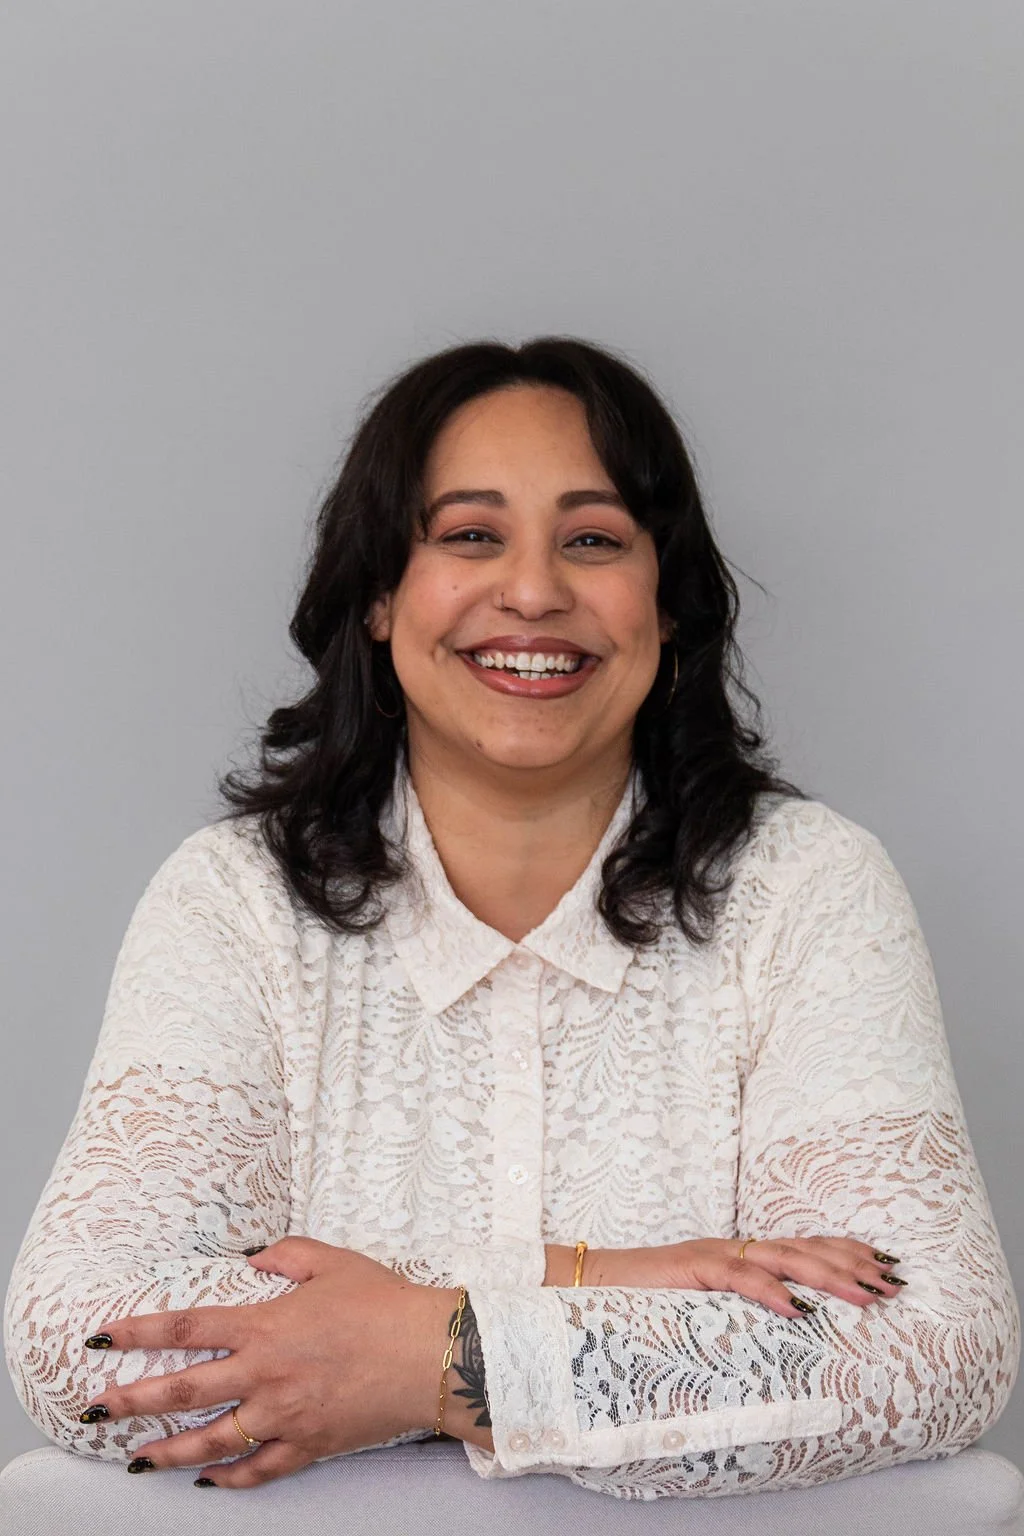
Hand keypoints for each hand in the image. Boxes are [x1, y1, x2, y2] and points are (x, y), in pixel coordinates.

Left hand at [78, 1237, 456, 1487]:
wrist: (430, 1354)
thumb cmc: (384, 1303)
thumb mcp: (332, 1262)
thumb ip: (285, 1255)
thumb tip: (252, 1257)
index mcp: (265, 1327)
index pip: (186, 1328)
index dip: (138, 1332)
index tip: (102, 1337)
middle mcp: (265, 1375)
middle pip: (184, 1393)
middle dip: (133, 1401)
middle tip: (96, 1409)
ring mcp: (285, 1416)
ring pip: (212, 1442)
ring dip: (168, 1451)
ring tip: (137, 1457)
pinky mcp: (309, 1444)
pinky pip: (260, 1470)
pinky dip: (230, 1479)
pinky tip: (207, 1481)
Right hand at [586, 1236, 906, 1318]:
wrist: (590, 1282)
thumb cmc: (647, 1300)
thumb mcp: (706, 1305)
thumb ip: (741, 1308)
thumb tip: (788, 1326)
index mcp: (742, 1255)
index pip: (806, 1246)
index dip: (848, 1252)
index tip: (887, 1266)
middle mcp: (734, 1248)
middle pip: (805, 1249)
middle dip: (854, 1265)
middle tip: (893, 1284)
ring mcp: (713, 1254)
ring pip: (781, 1258)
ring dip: (827, 1276)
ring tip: (863, 1294)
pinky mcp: (689, 1268)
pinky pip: (735, 1278)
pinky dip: (768, 1290)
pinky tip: (797, 1307)